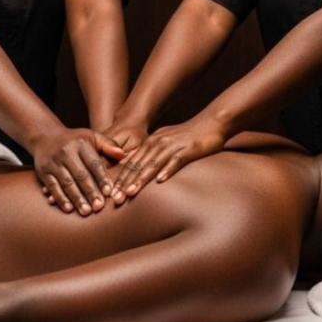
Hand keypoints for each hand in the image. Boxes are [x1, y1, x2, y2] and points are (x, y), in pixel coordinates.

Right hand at [33, 128, 125, 215]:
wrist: (45, 136)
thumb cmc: (75, 140)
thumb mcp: (92, 137)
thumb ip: (108, 145)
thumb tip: (123, 155)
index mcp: (81, 143)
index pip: (94, 163)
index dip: (102, 178)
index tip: (109, 192)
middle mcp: (66, 151)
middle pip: (81, 174)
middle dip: (90, 192)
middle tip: (99, 207)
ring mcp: (54, 162)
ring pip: (67, 182)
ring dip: (77, 198)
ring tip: (86, 211)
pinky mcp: (43, 171)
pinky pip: (52, 186)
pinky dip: (60, 198)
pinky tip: (69, 208)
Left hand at [110, 113, 227, 201]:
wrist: (211, 123)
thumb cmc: (189, 137)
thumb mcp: (166, 142)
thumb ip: (152, 154)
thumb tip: (139, 170)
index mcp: (151, 142)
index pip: (131, 162)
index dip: (120, 178)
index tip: (110, 193)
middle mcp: (158, 143)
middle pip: (138, 164)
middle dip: (125, 182)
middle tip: (115, 198)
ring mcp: (172, 146)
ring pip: (152, 164)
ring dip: (140, 179)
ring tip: (130, 193)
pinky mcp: (187, 149)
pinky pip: (175, 161)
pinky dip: (167, 170)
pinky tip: (160, 181)